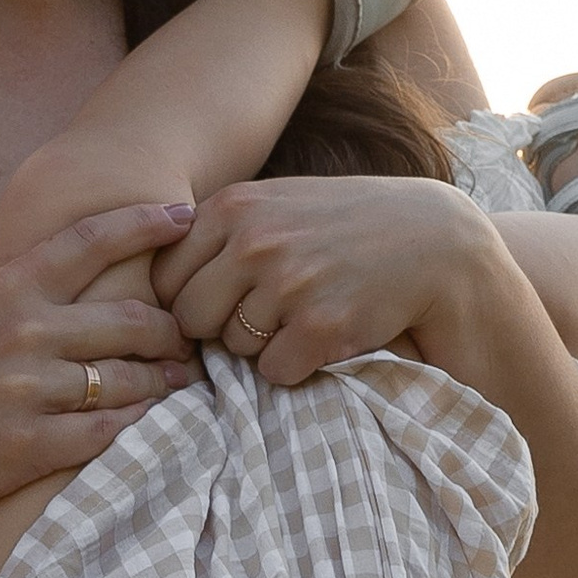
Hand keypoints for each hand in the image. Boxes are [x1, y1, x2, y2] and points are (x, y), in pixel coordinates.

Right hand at [0, 204, 200, 516]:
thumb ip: (8, 287)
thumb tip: (52, 267)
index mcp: (9, 290)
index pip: (92, 243)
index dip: (146, 225)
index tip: (185, 217)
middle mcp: (24, 334)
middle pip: (129, 321)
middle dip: (171, 329)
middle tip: (186, 337)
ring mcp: (27, 393)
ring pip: (125, 381)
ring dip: (161, 382)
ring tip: (178, 382)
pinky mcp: (28, 448)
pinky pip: (103, 433)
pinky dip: (132, 426)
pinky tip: (146, 421)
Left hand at [157, 175, 502, 387]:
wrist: (431, 239)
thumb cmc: (340, 227)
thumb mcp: (274, 204)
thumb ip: (215, 233)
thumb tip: (147, 283)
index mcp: (232, 207)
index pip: (165, 281)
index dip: (189, 301)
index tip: (224, 299)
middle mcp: (254, 241)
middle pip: (190, 321)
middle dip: (219, 328)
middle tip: (265, 314)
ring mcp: (288, 284)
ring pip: (234, 349)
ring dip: (262, 345)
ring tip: (305, 312)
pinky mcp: (320, 327)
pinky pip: (274, 373)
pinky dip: (296, 365)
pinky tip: (326, 333)